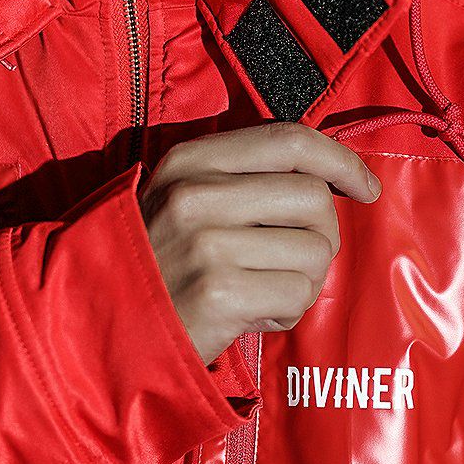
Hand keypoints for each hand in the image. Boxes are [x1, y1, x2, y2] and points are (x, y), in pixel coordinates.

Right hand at [138, 123, 380, 365]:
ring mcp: (207, 241)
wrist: (99, 323)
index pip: (288, 140)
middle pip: (313, 197)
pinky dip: (289, 311)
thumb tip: (329, 179)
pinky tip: (255, 314)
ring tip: (265, 288)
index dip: (339, 160)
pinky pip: (299, 294)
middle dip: (323, 233)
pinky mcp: (219, 292)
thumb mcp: (183, 197)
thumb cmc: (158, 260)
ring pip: (315, 249)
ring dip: (305, 278)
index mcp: (191, 160)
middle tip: (294, 258)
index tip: (364, 186)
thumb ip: (243, 178)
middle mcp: (197, 192)